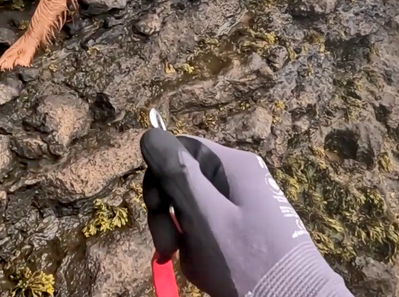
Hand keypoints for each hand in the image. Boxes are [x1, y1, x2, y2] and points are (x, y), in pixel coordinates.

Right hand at [140, 127, 351, 296]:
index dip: (159, 175)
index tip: (158, 208)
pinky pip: (206, 226)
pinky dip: (197, 246)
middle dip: (168, 212)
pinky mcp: (242, 227)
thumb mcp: (205, 216)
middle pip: (183, 178)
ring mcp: (241, 203)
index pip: (179, 148)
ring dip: (180, 233)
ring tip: (189, 260)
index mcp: (232, 165)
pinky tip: (205, 266)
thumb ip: (177, 174)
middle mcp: (237, 177)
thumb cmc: (248, 261)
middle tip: (169, 246)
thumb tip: (150, 133)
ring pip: (191, 206)